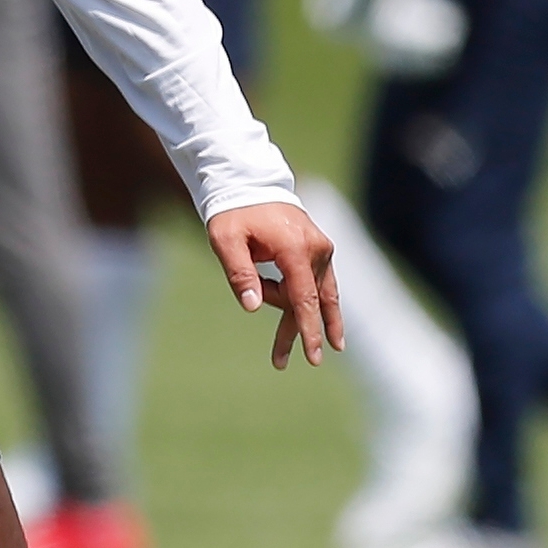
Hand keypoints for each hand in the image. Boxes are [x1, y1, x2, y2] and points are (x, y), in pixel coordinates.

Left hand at [206, 202, 343, 369]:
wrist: (249, 183)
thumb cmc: (234, 212)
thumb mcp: (225, 240)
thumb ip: (240, 273)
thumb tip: (253, 307)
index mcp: (294, 248)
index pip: (304, 298)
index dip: (308, 329)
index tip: (314, 356)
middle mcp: (316, 249)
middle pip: (310, 301)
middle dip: (298, 332)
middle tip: (279, 363)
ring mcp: (322, 249)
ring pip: (316, 294)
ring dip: (302, 320)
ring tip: (291, 351)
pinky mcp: (320, 249)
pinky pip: (317, 283)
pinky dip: (308, 300)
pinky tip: (321, 327)